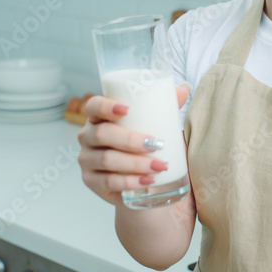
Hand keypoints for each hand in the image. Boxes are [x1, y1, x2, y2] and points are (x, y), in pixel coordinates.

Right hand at [77, 83, 191, 206]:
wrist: (140, 179)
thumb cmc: (144, 145)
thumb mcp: (154, 126)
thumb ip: (165, 107)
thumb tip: (184, 88)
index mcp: (99, 117)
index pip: (93, 106)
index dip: (105, 106)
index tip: (127, 109)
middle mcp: (87, 137)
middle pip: (101, 134)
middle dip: (130, 139)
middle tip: (156, 144)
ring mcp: (87, 160)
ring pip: (106, 160)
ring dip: (134, 163)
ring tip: (159, 166)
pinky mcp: (91, 182)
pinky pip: (108, 182)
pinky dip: (130, 182)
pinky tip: (147, 181)